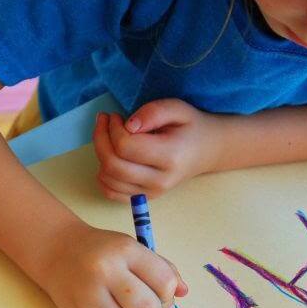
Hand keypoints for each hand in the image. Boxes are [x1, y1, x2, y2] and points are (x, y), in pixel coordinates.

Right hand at [40, 223, 187, 307]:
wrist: (57, 251)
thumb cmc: (103, 250)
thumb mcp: (133, 248)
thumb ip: (162, 268)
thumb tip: (183, 293)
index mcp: (125, 251)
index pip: (164, 282)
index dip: (169, 295)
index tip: (163, 296)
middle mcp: (106, 272)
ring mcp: (90, 297)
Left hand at [93, 98, 222, 202]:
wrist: (206, 151)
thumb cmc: (190, 127)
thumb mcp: (178, 108)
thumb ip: (154, 112)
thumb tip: (129, 125)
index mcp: (170, 157)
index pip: (126, 146)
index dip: (113, 128)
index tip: (116, 116)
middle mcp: (160, 180)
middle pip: (113, 165)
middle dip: (101, 139)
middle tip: (105, 121)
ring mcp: (151, 193)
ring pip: (108, 179)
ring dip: (100, 155)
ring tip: (108, 137)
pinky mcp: (143, 198)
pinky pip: (111, 193)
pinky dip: (103, 176)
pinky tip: (109, 158)